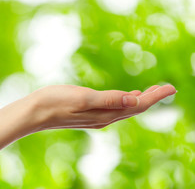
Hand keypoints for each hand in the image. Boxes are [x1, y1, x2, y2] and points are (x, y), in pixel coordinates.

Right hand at [23, 84, 176, 131]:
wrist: (35, 112)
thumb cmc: (55, 101)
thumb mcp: (82, 97)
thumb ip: (108, 99)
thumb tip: (133, 99)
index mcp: (104, 113)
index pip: (137, 105)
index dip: (154, 96)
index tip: (170, 87)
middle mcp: (104, 117)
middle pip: (134, 107)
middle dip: (151, 97)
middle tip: (167, 87)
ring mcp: (97, 116)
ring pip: (126, 108)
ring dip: (140, 99)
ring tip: (151, 91)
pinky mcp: (89, 113)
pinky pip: (115, 108)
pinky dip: (126, 101)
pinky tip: (126, 96)